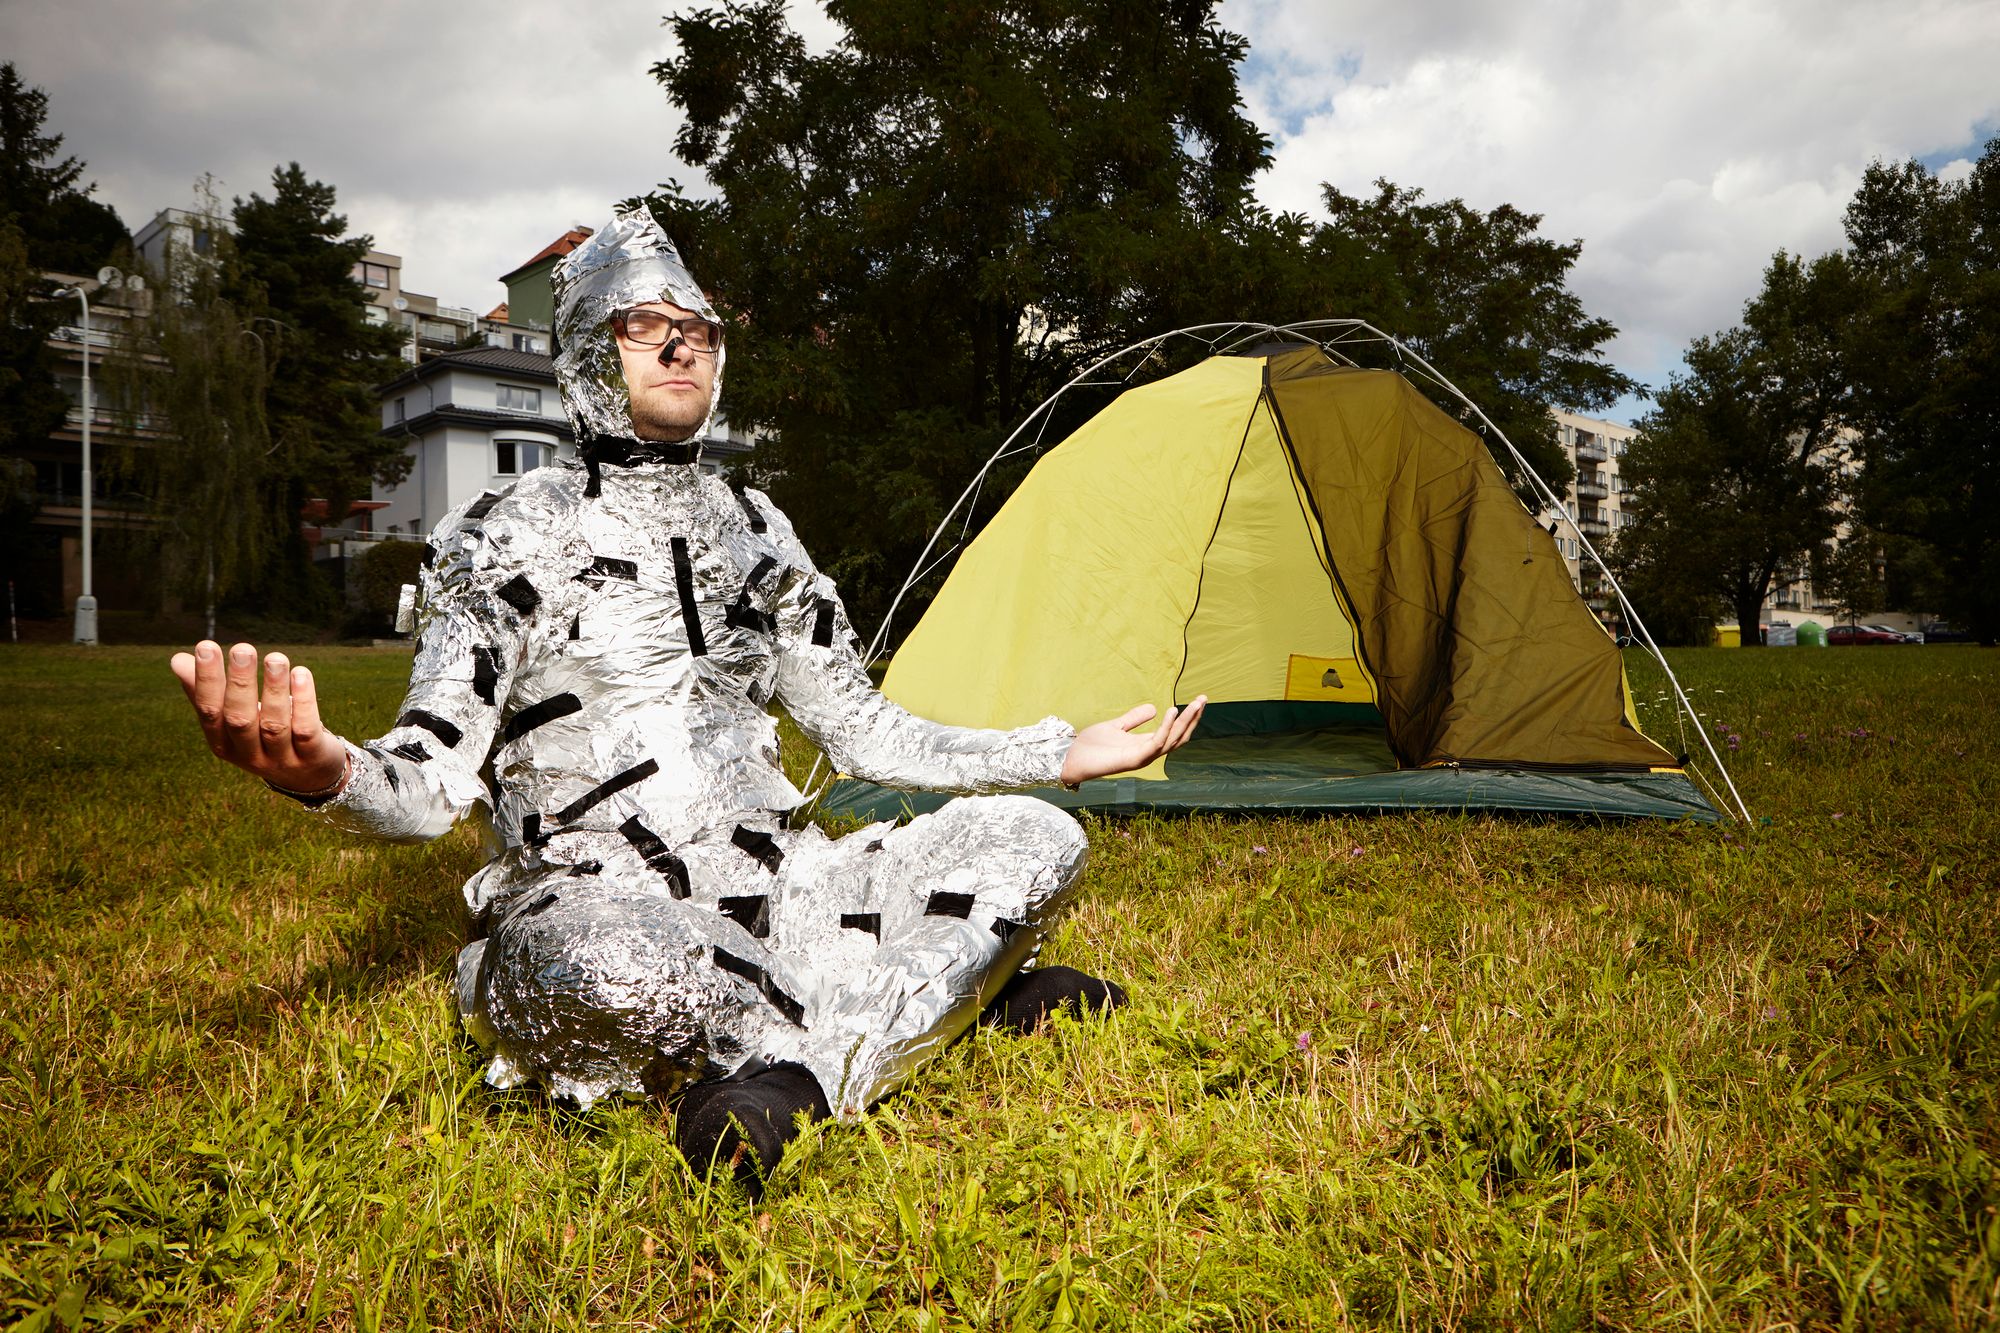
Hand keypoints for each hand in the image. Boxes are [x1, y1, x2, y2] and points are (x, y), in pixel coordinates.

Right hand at [169, 640, 348, 794]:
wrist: (310, 776)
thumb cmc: (263, 737)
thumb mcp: (234, 720)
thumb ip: (209, 691)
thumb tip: (178, 659)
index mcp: (223, 743)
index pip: (209, 711)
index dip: (207, 680)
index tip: (205, 646)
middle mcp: (248, 753)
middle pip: (240, 720)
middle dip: (240, 684)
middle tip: (242, 648)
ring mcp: (280, 758)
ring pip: (274, 725)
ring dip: (274, 690)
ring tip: (276, 658)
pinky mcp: (311, 756)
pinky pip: (305, 730)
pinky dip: (303, 702)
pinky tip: (301, 674)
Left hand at [1059, 696, 1206, 785]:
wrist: (1071, 756)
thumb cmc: (1090, 745)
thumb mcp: (1115, 725)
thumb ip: (1134, 718)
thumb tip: (1154, 707)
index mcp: (1145, 744)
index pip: (1174, 732)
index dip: (1187, 718)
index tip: (1198, 701)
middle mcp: (1148, 753)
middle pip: (1179, 736)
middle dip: (1193, 718)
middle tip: (1204, 698)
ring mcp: (1143, 757)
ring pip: (1173, 739)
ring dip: (1186, 721)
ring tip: (1196, 703)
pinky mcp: (1134, 759)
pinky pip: (1157, 742)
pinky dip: (1166, 727)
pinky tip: (1172, 711)